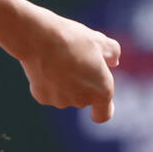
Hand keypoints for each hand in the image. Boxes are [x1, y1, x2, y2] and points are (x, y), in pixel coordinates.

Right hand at [16, 7, 120, 122]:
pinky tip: (43, 64)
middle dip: (79, 84)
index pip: (103, 114)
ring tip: (56, 59)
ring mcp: (61, 101)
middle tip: (72, 60)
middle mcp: (83, 101)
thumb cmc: (72, 38)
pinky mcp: (42, 97)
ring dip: (62, 83)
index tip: (97, 103)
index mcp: (102, 90)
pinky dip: (46, 81)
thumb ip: (112, 52)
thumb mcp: (98, 40)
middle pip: (82, 99)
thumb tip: (113, 61)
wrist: (39, 37)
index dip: (101, 109)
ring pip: (64, 94)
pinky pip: (47, 91)